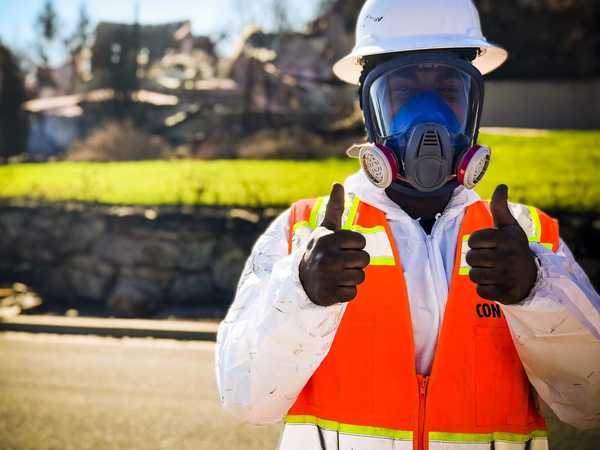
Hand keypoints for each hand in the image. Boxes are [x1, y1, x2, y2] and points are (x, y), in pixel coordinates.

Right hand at [299, 183, 369, 305]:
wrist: (301, 279)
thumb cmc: (320, 250)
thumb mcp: (326, 229)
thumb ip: (335, 208)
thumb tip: (337, 183)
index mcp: (327, 239)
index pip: (361, 241)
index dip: (356, 245)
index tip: (343, 247)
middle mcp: (327, 257)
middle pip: (364, 259)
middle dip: (356, 262)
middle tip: (342, 262)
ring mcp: (328, 277)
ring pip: (360, 277)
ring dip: (352, 277)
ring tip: (338, 273)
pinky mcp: (329, 294)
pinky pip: (353, 293)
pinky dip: (346, 291)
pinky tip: (335, 286)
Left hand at [466, 184, 537, 304]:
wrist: (532, 277)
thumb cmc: (514, 248)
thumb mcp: (509, 228)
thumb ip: (501, 208)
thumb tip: (501, 185)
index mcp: (508, 238)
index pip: (473, 240)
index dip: (477, 243)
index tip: (489, 245)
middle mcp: (509, 256)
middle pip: (471, 258)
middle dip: (477, 259)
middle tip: (491, 260)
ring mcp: (508, 275)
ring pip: (473, 275)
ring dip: (479, 274)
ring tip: (493, 271)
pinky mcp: (506, 293)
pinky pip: (480, 291)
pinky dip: (485, 289)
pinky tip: (496, 284)